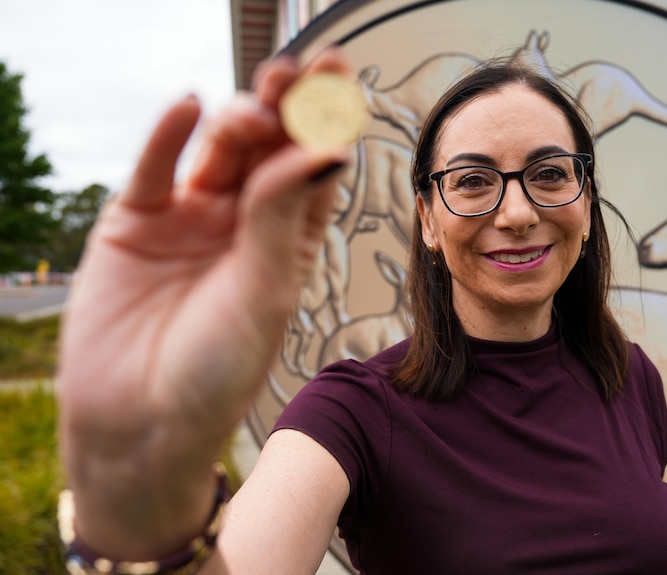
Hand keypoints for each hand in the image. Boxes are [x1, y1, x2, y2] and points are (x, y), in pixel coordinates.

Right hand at [57, 49, 352, 558]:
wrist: (143, 424)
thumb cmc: (218, 371)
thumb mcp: (264, 291)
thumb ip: (279, 215)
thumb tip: (319, 144)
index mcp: (288, 239)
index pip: (313, 167)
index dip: (327, 121)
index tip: (340, 79)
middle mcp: (242, 221)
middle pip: (268, 147)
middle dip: (284, 107)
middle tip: (299, 74)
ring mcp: (189, 218)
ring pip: (218, 151)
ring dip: (238, 121)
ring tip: (254, 114)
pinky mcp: (136, 223)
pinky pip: (154, 169)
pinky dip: (167, 136)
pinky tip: (188, 108)